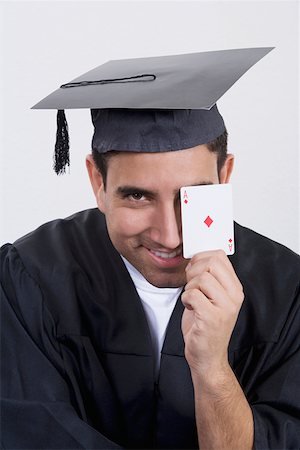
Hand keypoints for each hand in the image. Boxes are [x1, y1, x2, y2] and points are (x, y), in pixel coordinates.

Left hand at [181, 250, 243, 376]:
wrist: (208, 356)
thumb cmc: (205, 325)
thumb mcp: (212, 297)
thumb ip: (209, 277)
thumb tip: (195, 257)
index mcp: (235, 288)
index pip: (220, 256)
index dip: (201, 258)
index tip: (194, 269)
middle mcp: (234, 296)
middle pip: (211, 264)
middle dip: (194, 271)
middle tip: (191, 285)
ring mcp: (225, 307)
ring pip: (201, 279)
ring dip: (189, 287)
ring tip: (192, 300)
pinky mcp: (212, 318)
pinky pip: (192, 295)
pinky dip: (185, 299)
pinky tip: (190, 308)